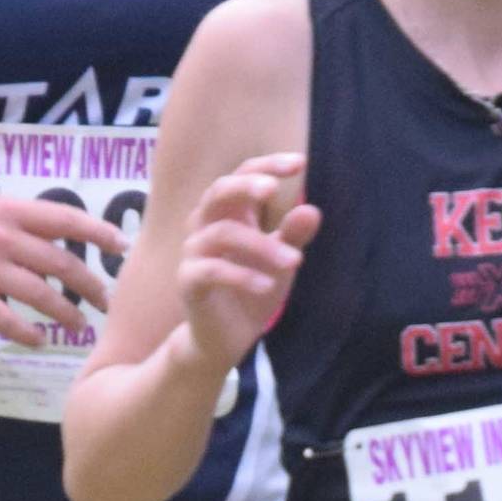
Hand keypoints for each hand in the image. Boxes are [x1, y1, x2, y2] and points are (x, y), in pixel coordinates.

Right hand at [0, 195, 127, 345]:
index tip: (122, 246)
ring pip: (37, 294)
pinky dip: (25, 332)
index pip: (65, 219)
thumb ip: (26, 222)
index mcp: (11, 210)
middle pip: (59, 263)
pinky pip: (3, 318)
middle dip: (89, 285)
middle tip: (106, 301)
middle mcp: (1, 236)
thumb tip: (71, 239)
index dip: (98, 232)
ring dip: (64, 312)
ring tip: (79, 325)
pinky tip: (38, 340)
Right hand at [177, 152, 321, 373]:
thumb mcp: (281, 259)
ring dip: (261, 245)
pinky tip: (269, 286)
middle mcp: (206, 225)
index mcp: (230, 212)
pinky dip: (242, 276)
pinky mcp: (188, 281)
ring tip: (296, 262)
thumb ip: (293, 235)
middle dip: (246, 185)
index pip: (243, 175)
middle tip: (274, 190)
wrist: (226, 337)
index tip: (299, 163)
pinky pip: (211, 270)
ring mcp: (194, 252)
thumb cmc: (253, 288)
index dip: (268, 165)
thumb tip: (313, 210)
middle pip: (218, 190)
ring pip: (221, 232)